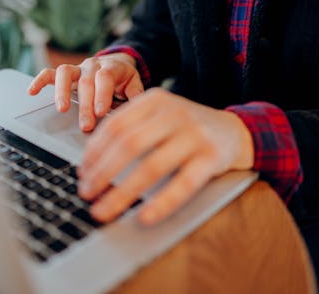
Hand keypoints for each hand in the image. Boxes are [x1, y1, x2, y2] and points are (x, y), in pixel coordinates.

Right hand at [27, 53, 143, 131]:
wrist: (117, 63)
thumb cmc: (124, 79)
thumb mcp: (135, 85)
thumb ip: (136, 97)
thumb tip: (137, 111)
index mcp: (111, 67)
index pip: (105, 77)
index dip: (102, 94)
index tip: (101, 112)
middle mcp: (92, 65)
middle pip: (86, 81)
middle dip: (85, 105)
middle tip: (85, 125)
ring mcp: (77, 68)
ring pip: (65, 73)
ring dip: (62, 92)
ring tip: (61, 110)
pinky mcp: (66, 73)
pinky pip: (50, 73)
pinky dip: (40, 81)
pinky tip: (32, 92)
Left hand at [78, 88, 253, 224]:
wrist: (236, 130)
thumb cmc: (188, 128)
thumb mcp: (160, 117)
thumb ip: (132, 129)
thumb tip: (93, 161)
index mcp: (154, 101)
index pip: (115, 125)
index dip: (94, 151)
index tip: (82, 172)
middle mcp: (173, 113)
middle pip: (129, 144)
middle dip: (102, 172)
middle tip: (86, 193)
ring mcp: (194, 134)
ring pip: (152, 166)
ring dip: (123, 192)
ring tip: (103, 210)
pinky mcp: (212, 157)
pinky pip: (184, 184)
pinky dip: (162, 202)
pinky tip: (145, 217)